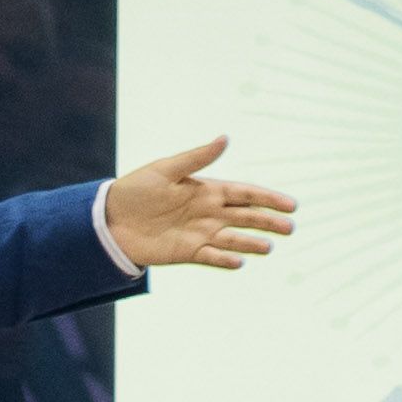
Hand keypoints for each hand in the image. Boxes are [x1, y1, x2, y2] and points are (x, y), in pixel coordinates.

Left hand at [104, 136, 297, 270]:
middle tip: (291, 227)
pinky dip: (225, 260)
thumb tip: (225, 138)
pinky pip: (211, 257)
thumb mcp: (166, 169)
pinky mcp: (187, 252)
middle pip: (246, 217)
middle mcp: (208, 213)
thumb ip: (197, 158)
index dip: (267, 198)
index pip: (244, 193)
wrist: (110, 219)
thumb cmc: (136, 190)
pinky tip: (239, 262)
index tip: (290, 204)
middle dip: (268, 221)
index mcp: (206, 190)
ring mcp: (200, 234)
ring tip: (269, 247)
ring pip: (233, 239)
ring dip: (251, 243)